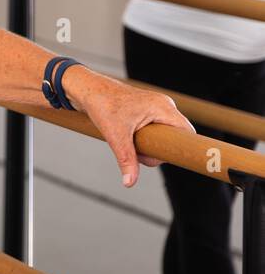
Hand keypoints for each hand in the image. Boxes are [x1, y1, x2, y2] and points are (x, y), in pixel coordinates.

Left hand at [63, 68, 194, 187]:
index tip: (168, 158)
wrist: (86, 90)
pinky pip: (154, 130)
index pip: (187, 133)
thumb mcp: (115, 136)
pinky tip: (129, 138)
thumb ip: (126, 160)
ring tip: (128, 141)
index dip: (180, 148)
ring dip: (148, 146)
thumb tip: (129, 183)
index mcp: (163, 108)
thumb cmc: (102, 105)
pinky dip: (143, 139)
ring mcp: (156, 107)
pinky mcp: (147, 111)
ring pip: (163, 136)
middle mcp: (163, 106)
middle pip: (174, 137)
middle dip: (157, 150)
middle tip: (137, 150)